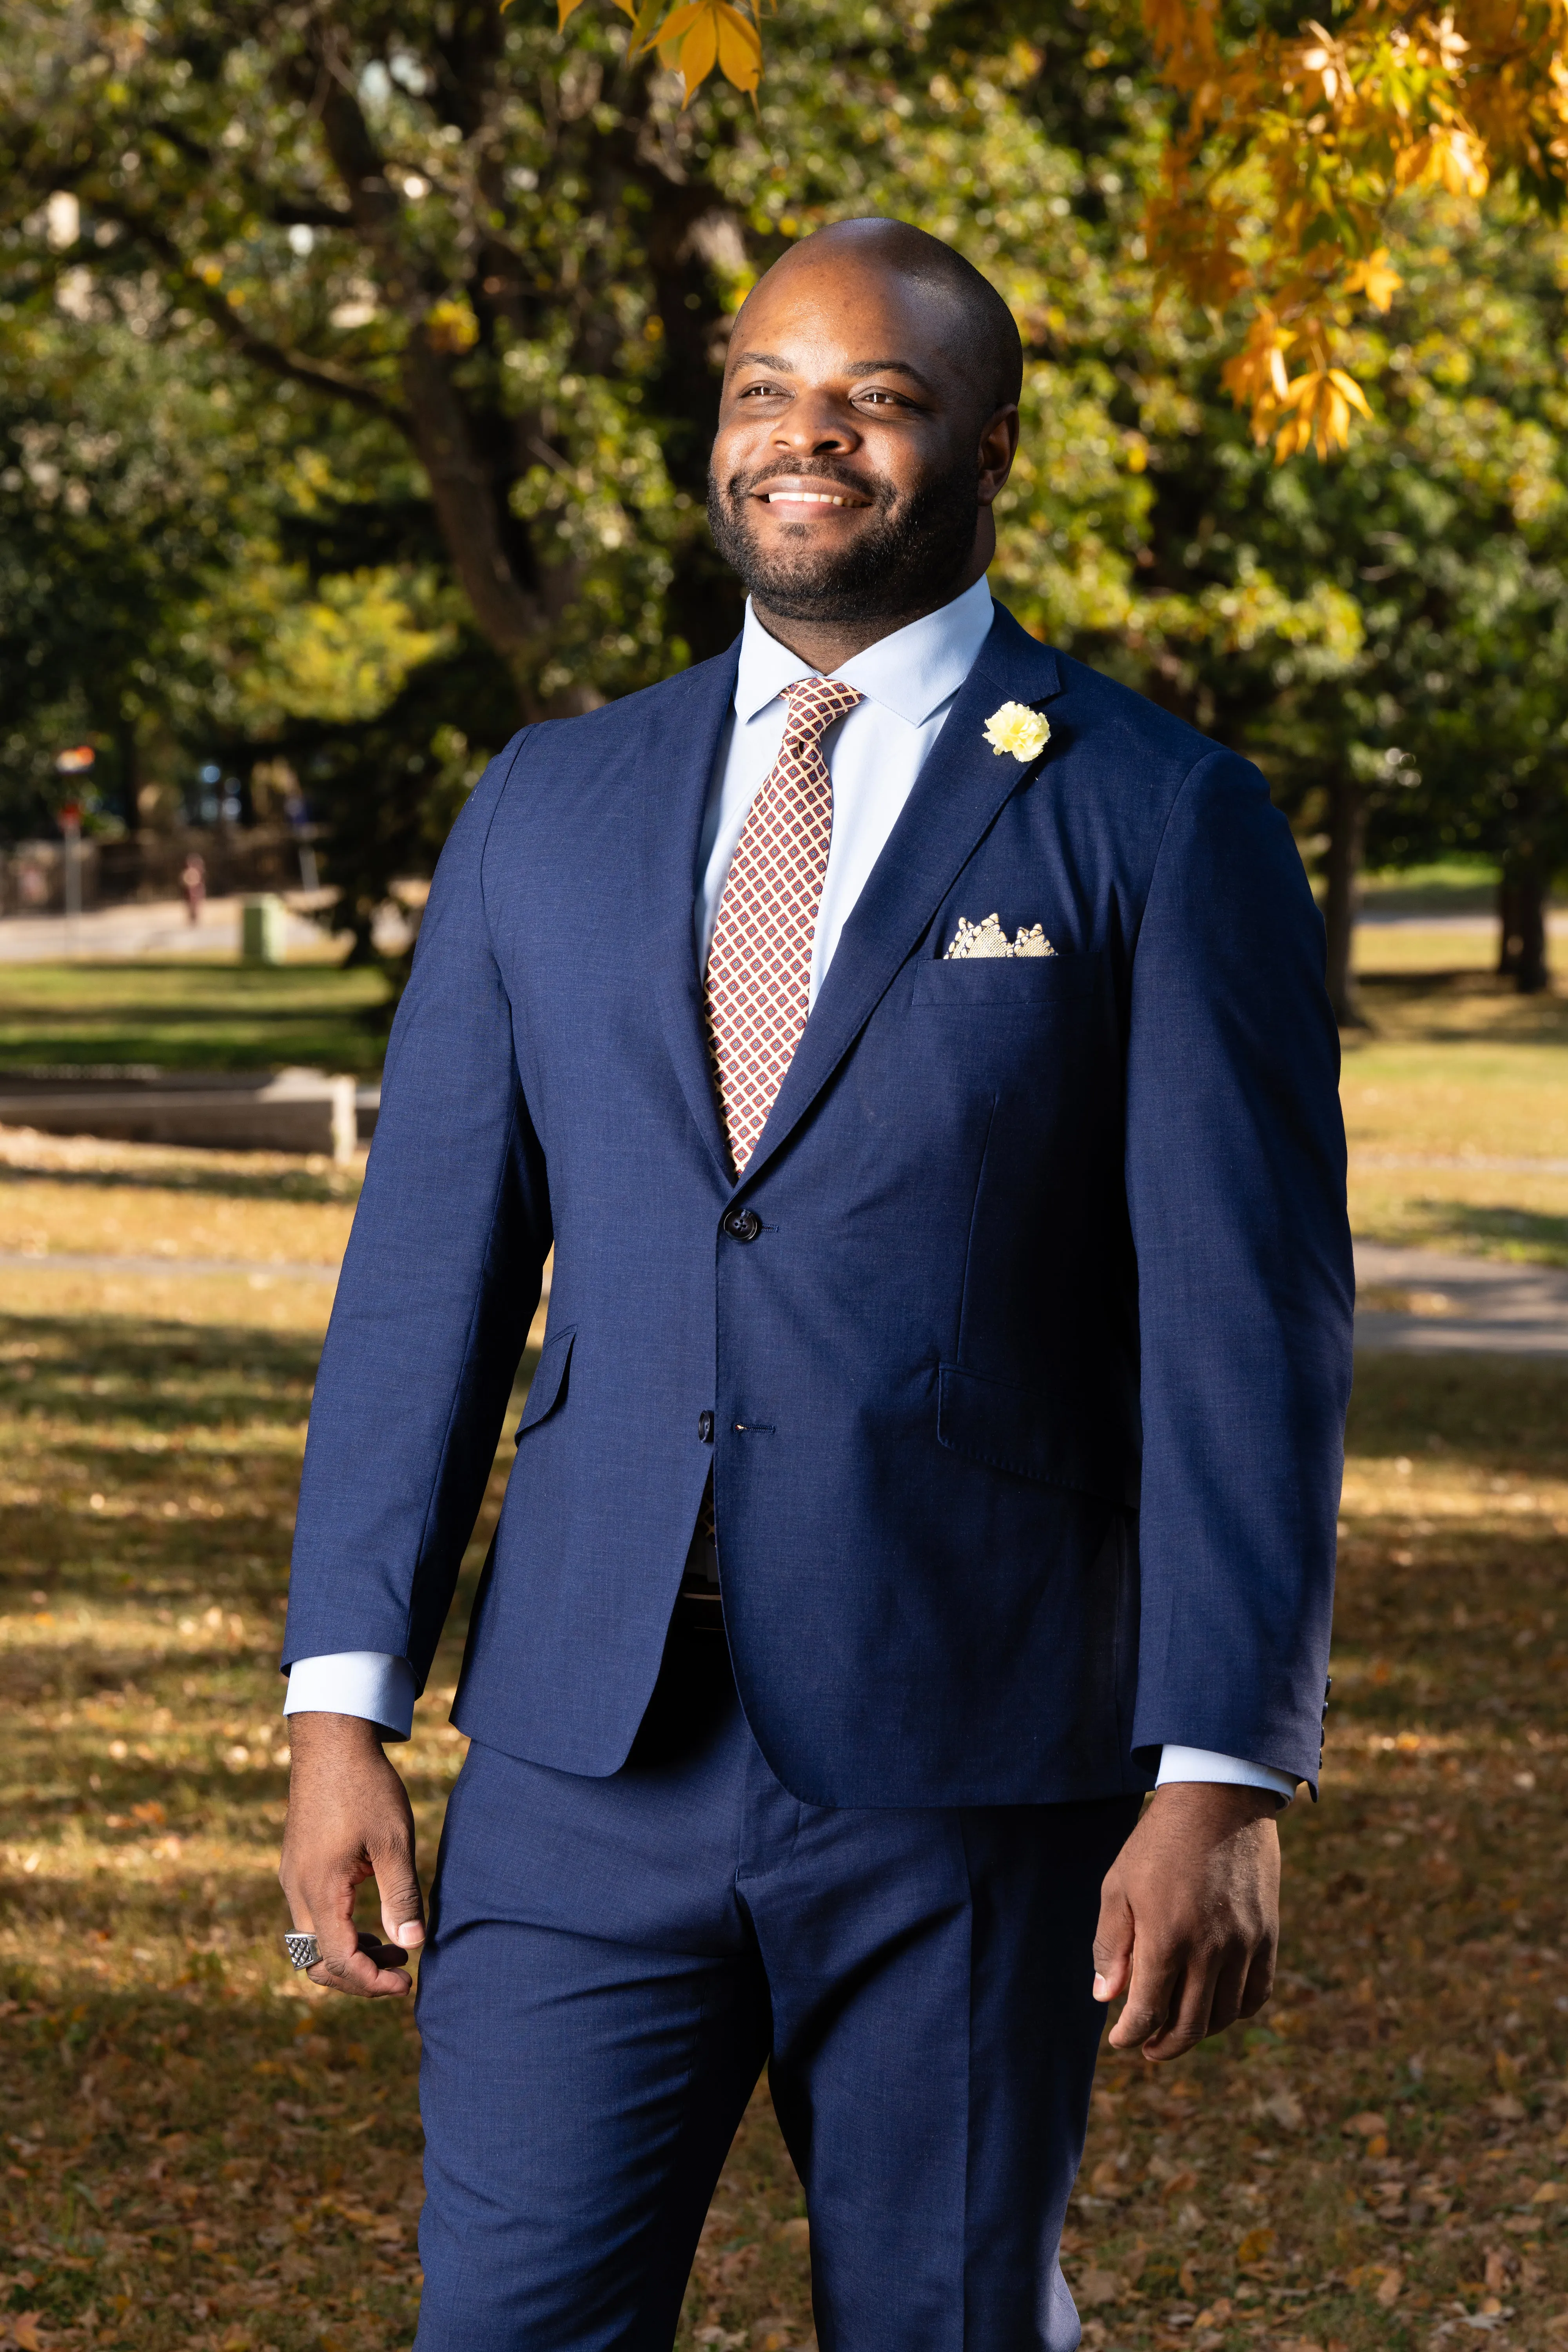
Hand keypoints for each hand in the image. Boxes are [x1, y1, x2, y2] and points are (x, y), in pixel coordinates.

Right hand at [278, 1713, 425, 1998]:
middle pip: (317, 1962)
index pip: (339, 1961)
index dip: (372, 1982)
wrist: (330, 1742)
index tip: (407, 1981)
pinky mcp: (296, 1866)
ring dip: (349, 1955)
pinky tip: (372, 1922)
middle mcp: (296, 1890)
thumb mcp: (394, 1841)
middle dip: (358, 1978)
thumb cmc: (366, 1787)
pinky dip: (339, 1932)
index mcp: (320, 1890)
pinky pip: (310, 1918)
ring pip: (311, 1942)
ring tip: (395, 1949)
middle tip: (401, 1972)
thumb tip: (413, 1944)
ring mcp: (292, 1878)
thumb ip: (401, 1895)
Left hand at [1092, 1782, 1280, 2060]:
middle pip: (1190, 2026)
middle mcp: (1210, 1950)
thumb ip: (1111, 1946)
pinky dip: (1235, 2010)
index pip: (1148, 2012)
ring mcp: (1244, 1944)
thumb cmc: (1158, 1842)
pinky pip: (1256, 1993)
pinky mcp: (1267, 1935)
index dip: (1131, 2035)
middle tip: (1149, 2046)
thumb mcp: (1118, 1887)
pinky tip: (1217, 2006)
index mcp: (1166, 1939)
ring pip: (1224, 2016)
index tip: (1120, 2041)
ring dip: (1199, 2031)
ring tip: (1179, 2026)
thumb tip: (1106, 1999)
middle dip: (1164, 2045)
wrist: (1218, 1801)